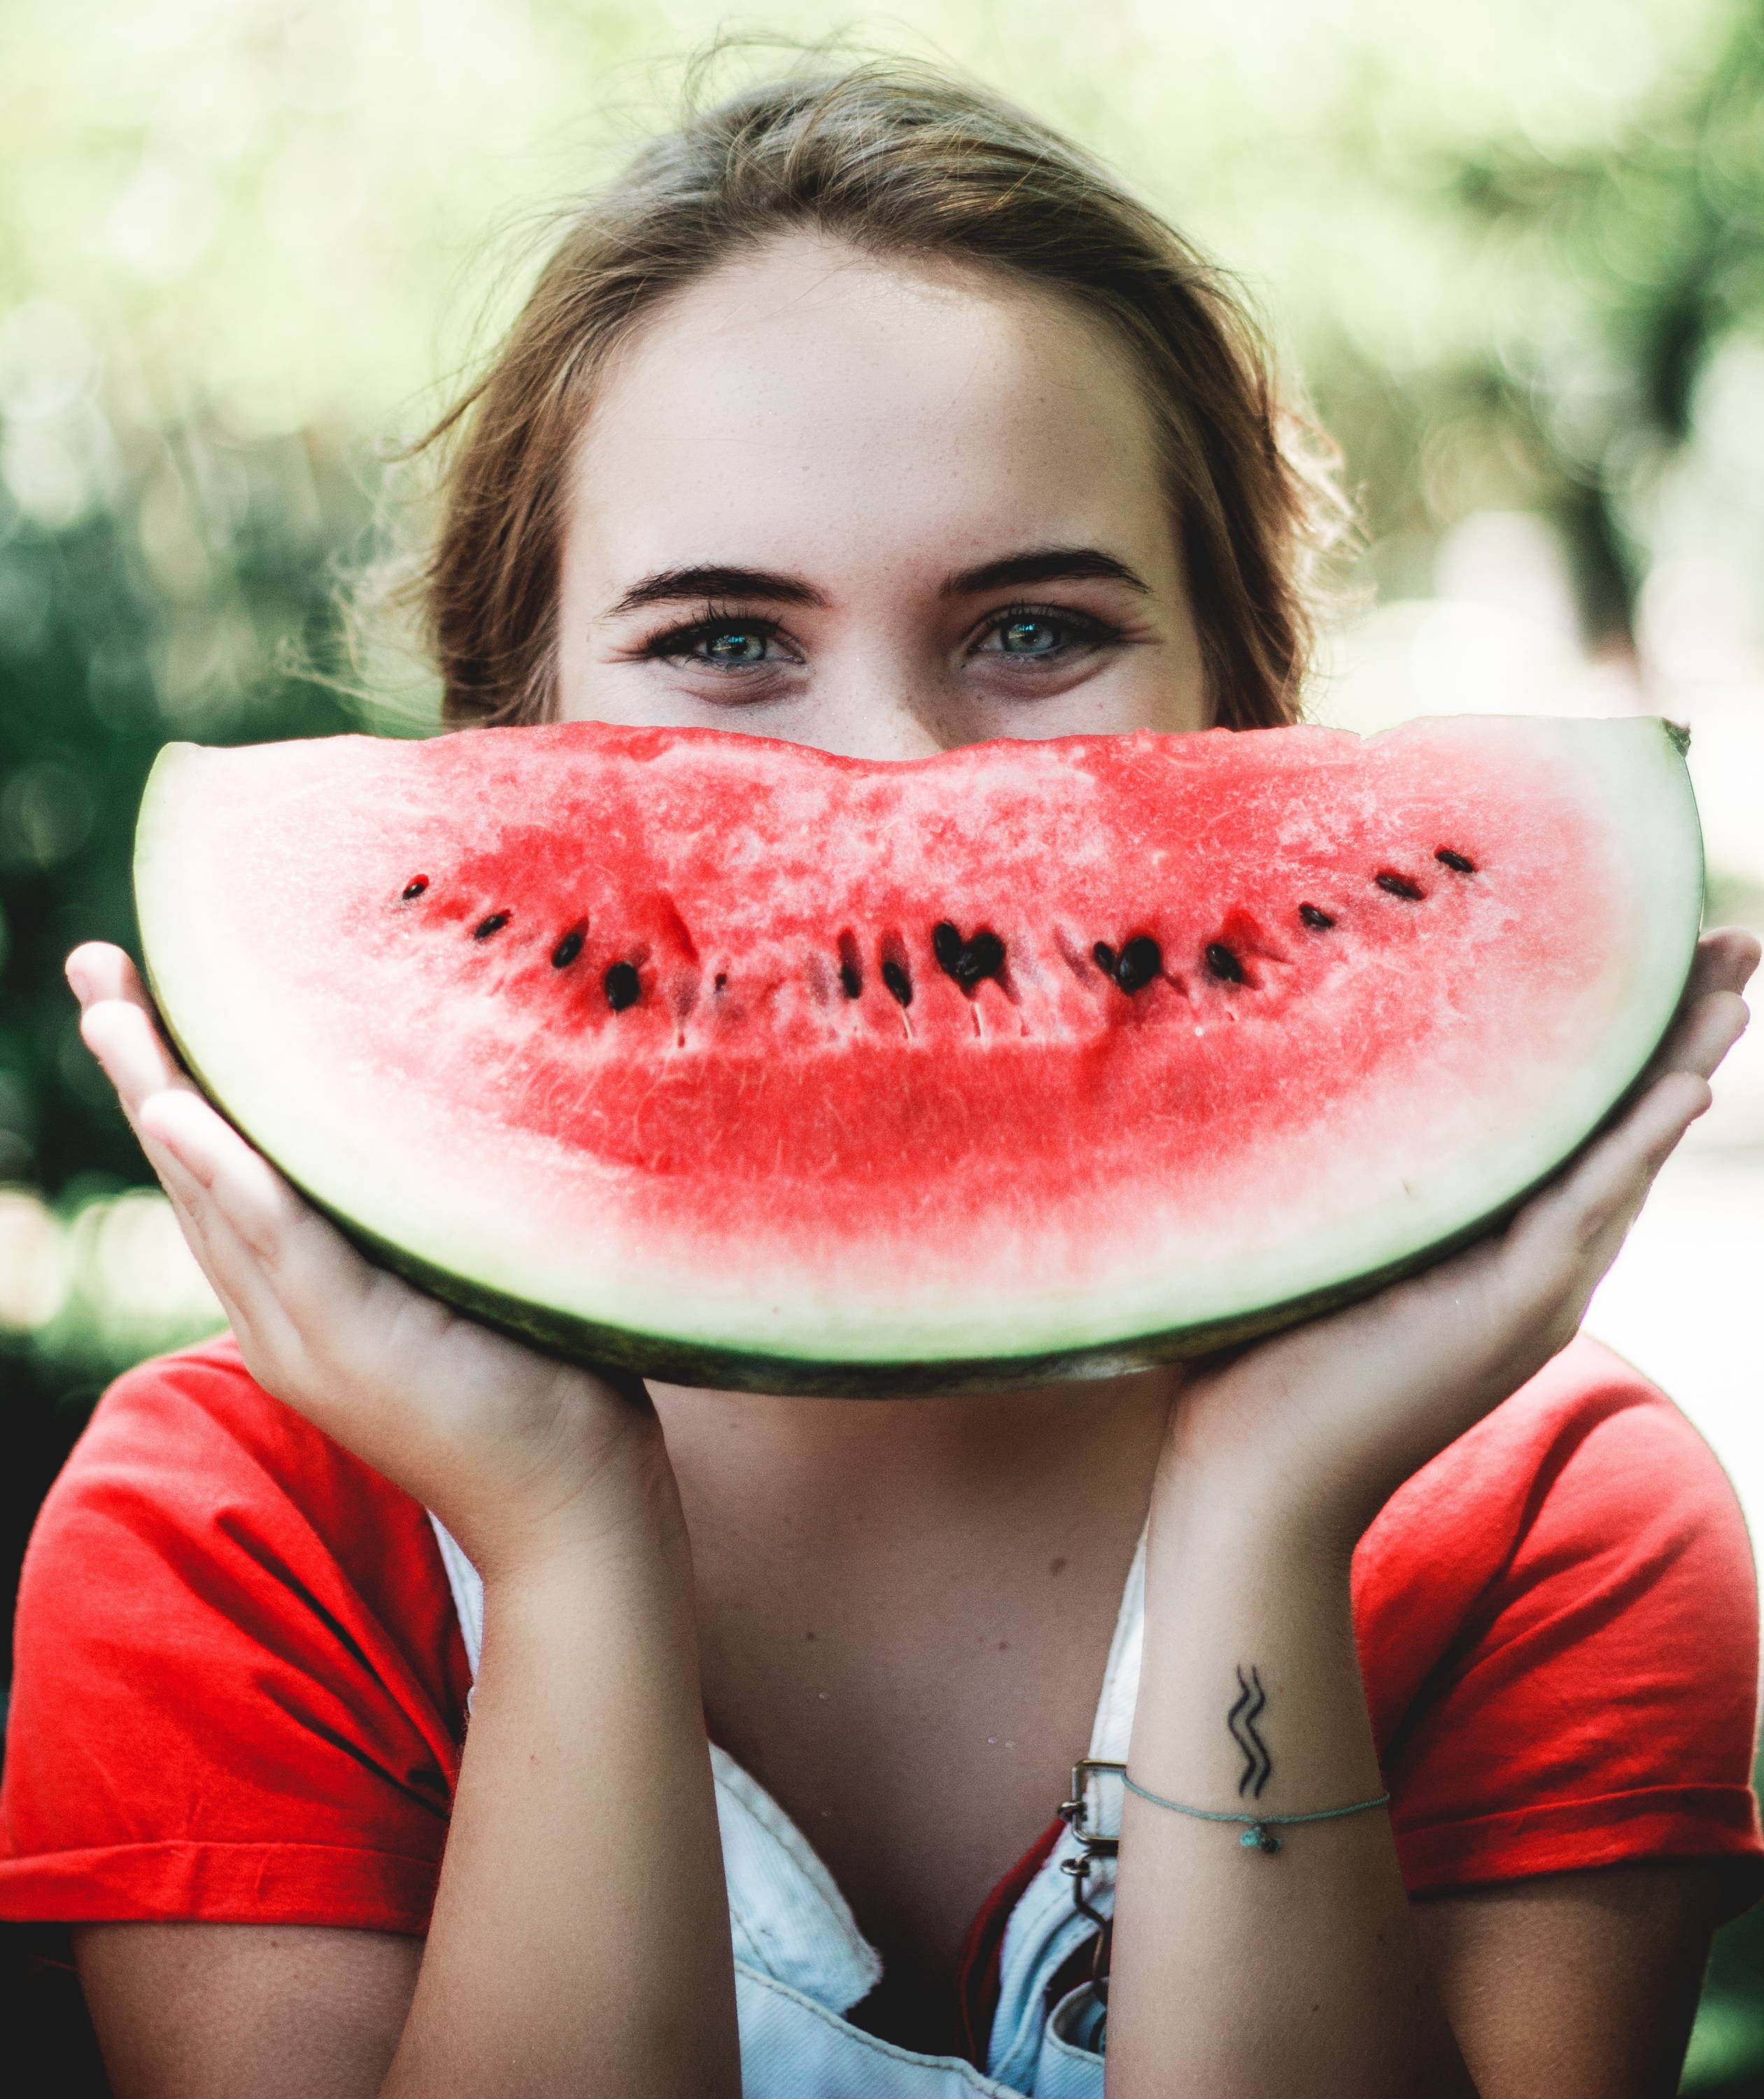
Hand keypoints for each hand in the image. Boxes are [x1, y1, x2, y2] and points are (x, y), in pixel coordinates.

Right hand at [68, 942, 668, 1575]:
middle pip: (193, 1171)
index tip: (141, 990)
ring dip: (160, 1096)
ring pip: (215, 1197)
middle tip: (95, 964)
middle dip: (140, 1065)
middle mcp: (283, 1316)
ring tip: (113, 1010)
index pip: (221, 1173)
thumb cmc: (540, 1379)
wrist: (571, 1507)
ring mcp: (308, 1336)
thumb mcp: (462, 1276)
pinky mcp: (354, 1346)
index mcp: (302, 1298)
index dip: (174, 1081)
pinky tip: (182, 1112)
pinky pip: (279, 1243)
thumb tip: (443, 1103)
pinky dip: (227, 1176)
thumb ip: (423, 1210)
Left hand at [1163, 927, 1759, 1548]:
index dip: (1624, 1045)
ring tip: (1733, 981)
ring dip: (1681, 1064)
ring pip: (1625, 1159)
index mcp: (1496, 1248)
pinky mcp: (1509, 1315)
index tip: (1657, 953)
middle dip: (1681, 1033)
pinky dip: (1633, 1147)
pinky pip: (1583, 1213)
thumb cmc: (1260, 1365)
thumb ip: (1352, 1176)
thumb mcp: (1323, 1242)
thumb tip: (1300, 1063)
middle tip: (1734, 940)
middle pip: (1624, 1128)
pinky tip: (1684, 1084)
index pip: (1580, 1128)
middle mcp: (1534, 1267)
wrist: (1255, 1486)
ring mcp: (1532, 1293)